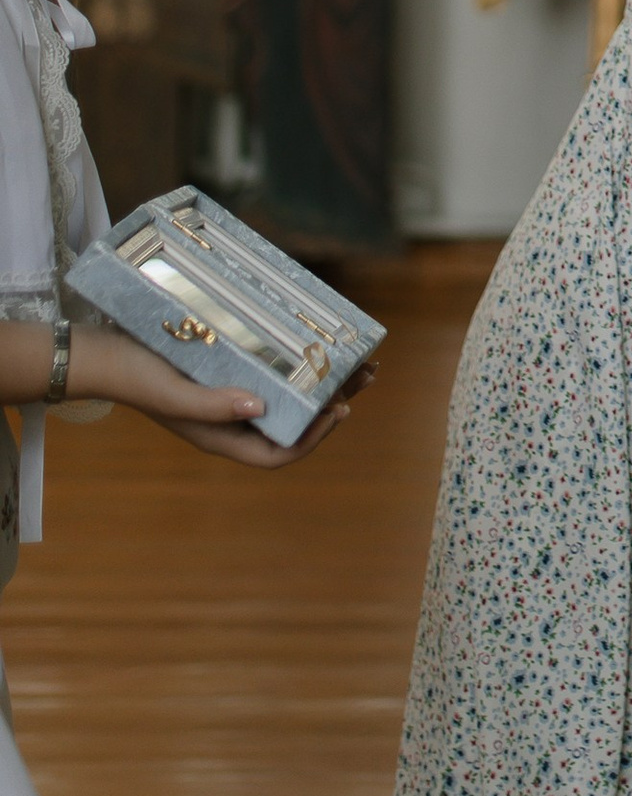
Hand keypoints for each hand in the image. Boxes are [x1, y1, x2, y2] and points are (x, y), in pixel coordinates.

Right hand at [61, 321, 369, 467]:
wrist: (99, 352)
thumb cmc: (134, 375)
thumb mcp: (172, 392)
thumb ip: (212, 404)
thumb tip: (260, 410)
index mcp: (220, 436)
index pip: (277, 453)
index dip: (313, 439)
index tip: (340, 411)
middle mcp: (229, 420)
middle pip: (292, 423)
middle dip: (333, 403)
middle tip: (367, 374)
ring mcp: (227, 395)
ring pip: (287, 397)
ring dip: (323, 381)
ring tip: (357, 359)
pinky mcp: (224, 370)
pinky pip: (271, 374)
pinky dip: (296, 363)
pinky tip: (312, 342)